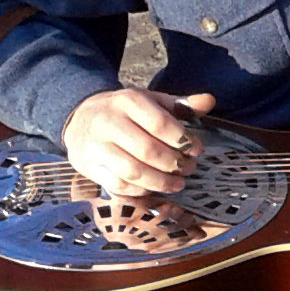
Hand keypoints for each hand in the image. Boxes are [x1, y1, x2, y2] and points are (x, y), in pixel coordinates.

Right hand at [61, 89, 214, 197]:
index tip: (196, 149)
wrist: (80, 119)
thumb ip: (181, 104)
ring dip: (160, 182)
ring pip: (132, 171)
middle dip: (174, 163)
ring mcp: (96, 147)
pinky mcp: (90, 167)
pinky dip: (140, 190)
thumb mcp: (151, 101)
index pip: (159, 123)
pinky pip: (118, 185)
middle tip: (188, 168)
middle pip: (147, 150)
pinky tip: (154, 188)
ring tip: (178, 183)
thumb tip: (209, 101)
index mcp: (127, 101)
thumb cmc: (125, 112)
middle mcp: (108, 122)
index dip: (182, 139)